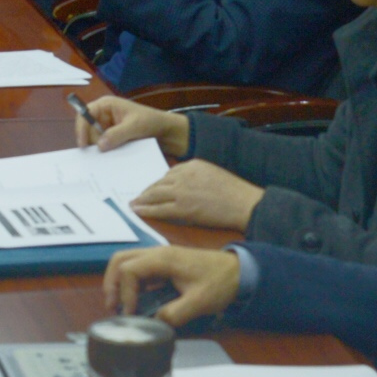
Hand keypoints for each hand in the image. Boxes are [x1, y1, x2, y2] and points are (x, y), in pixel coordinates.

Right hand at [77, 95, 190, 157]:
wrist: (167, 133)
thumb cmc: (151, 122)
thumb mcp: (134, 126)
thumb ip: (116, 134)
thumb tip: (99, 146)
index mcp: (106, 105)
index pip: (85, 114)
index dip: (81, 128)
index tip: (83, 145)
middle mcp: (104, 116)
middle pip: (88, 130)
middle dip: (93, 142)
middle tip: (99, 156)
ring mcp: (109, 128)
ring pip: (96, 140)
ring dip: (101, 149)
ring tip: (108, 159)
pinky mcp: (114, 139)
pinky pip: (105, 146)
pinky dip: (107, 153)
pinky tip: (112, 160)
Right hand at [103, 243, 241, 324]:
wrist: (239, 271)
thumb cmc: (219, 282)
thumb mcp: (199, 302)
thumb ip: (175, 314)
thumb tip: (154, 323)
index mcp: (163, 258)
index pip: (128, 270)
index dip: (124, 293)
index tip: (131, 313)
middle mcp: (156, 253)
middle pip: (119, 259)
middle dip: (111, 283)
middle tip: (112, 307)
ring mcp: (159, 257)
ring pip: (126, 261)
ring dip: (118, 282)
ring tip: (120, 305)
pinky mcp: (163, 264)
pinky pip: (138, 268)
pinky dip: (129, 283)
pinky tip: (135, 301)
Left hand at [131, 158, 265, 231]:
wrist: (243, 203)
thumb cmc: (234, 192)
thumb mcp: (213, 173)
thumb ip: (196, 176)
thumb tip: (182, 185)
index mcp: (192, 164)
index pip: (169, 173)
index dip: (159, 183)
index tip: (152, 188)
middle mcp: (183, 176)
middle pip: (158, 182)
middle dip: (146, 190)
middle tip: (135, 196)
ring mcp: (181, 192)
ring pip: (154, 194)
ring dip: (142, 199)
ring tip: (133, 204)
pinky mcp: (182, 209)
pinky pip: (158, 209)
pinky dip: (146, 209)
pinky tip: (137, 211)